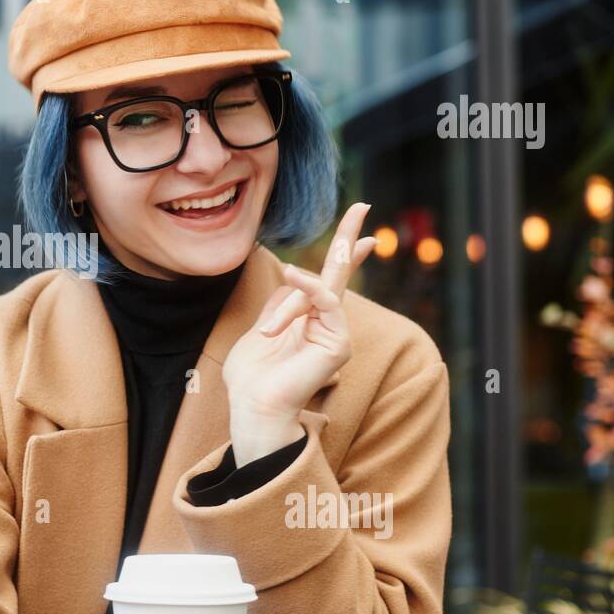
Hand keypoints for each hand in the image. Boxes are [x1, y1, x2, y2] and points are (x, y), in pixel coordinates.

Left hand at [222, 203, 375, 457]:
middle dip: (349, 240)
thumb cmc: (252, 376)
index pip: (329, 281)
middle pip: (342, 275)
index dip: (344, 254)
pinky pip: (325, 302)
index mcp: (308, 320)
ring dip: (290, 306)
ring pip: (320, 292)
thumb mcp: (261, 328)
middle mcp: (326, 325)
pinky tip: (294, 277)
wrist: (253, 405)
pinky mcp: (338, 344)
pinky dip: (307, 289)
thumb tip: (295, 277)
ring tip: (269, 335)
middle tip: (362, 207)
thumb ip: (280, 304)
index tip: (362, 230)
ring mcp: (335, 334)